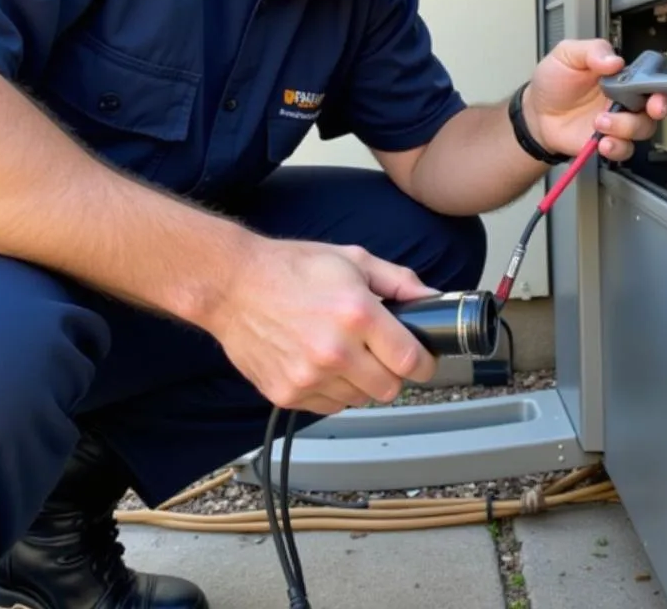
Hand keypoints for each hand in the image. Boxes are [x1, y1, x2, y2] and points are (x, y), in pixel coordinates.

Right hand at [207, 237, 439, 415]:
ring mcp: (309, 377)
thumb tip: (434, 299)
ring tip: (344, 353)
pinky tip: (320, 363)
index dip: (423, 362)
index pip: (411, 361)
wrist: (232, 286)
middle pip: (389, 389)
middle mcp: (335, 351)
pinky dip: (332, 390)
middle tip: (379, 352)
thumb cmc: (291, 268)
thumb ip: (399, 281)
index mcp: (358, 315)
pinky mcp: (287, 394)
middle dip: (392, 372)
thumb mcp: (353, 260)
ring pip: (360, 400)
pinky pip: (328, 406)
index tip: (421, 359)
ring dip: (360, 382)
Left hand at [523, 39, 666, 161]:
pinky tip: (603, 142)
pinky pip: (624, 150)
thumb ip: (592, 51)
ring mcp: (617, 122)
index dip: (659, 81)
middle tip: (650, 106)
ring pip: (642, 128)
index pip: (650, 76)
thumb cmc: (553, 81)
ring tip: (601, 121)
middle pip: (657, 105)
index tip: (654, 85)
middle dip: (659, 106)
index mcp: (620, 76)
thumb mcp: (567, 54)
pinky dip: (617, 148)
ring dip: (626, 126)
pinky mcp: (607, 142)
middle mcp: (624, 100)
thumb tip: (614, 60)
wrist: (535, 112)